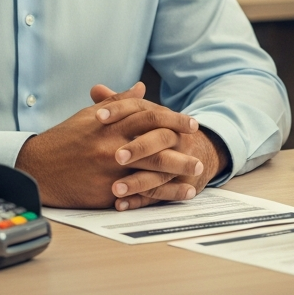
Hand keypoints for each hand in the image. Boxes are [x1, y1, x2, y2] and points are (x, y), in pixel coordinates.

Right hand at [14, 82, 201, 207]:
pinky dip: (160, 194)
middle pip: (155, 144)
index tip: (192, 123)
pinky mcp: (105, 191)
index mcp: (110, 124)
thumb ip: (118, 102)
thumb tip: (140, 88)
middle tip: (200, 149)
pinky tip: (175, 194)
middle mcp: (112, 145)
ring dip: (177, 171)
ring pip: (151, 170)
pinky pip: (139, 193)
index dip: (174, 119)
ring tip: (196, 173)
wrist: (38, 168)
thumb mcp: (90, 115)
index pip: (149, 116)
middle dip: (181, 147)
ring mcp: (109, 170)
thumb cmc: (65, 139)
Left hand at [91, 84, 230, 210]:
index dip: (120, 111)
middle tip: (116, 157)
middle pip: (159, 138)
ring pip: (161, 170)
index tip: (99, 117)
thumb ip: (118, 105)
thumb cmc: (157, 135)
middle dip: (138, 148)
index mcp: (161, 117)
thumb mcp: (139, 119)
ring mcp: (181, 161)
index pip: (143, 109)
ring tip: (115, 189)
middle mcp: (174, 137)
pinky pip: (161, 195)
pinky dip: (140, 201)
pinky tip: (121, 205)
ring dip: (138, 181)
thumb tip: (95, 89)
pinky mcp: (180, 184)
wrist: (198, 155)